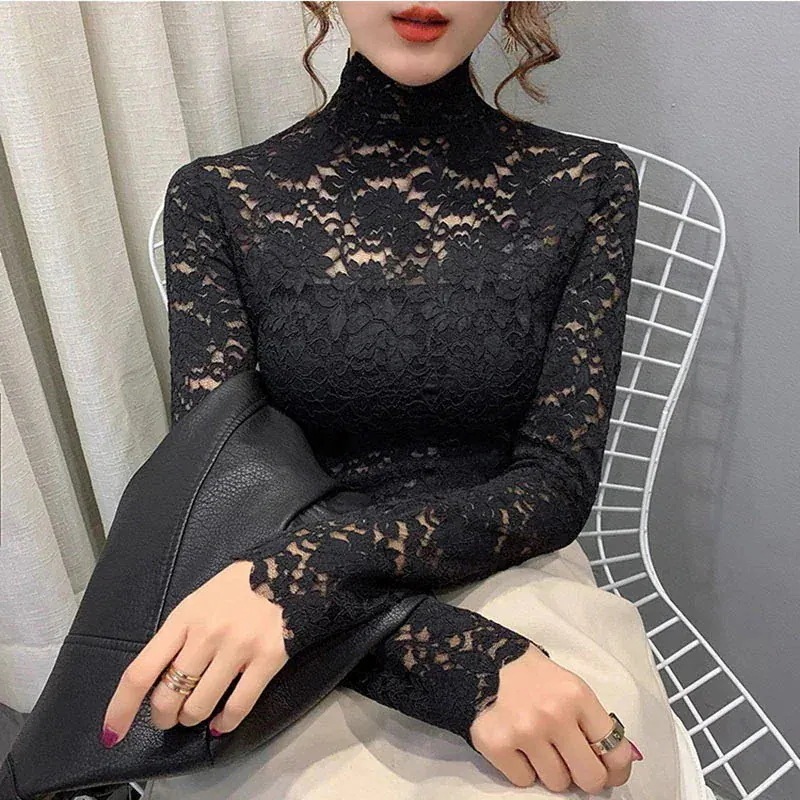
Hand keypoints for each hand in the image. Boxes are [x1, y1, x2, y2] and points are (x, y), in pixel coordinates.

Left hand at [100, 561, 287, 747]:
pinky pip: (237, 707)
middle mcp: (207, 634)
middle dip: (163, 716)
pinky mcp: (267, 660)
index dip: (121, 707)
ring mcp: (238, 648)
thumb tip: (157, 679)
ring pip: (198, 706)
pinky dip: (224, 723)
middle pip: (167, 696)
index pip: (141, 671)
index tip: (112, 732)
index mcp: (185, 617)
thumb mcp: (199, 601)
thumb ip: (178, 636)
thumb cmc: (239, 588)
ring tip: (195, 713)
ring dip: (191, 718)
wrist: (291, 571)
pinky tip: (221, 722)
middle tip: (169, 715)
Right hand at [469, 645, 641, 792]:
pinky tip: (515, 745)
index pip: (616, 751)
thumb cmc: (529, 673)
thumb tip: (619, 759)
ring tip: (537, 746)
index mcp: (577, 696)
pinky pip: (523, 781)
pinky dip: (521, 768)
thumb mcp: (567, 684)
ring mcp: (525, 732)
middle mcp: (555, 715)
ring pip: (556, 782)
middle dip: (584, 777)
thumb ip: (590, 718)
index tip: (610, 772)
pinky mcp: (497, 745)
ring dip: (549, 770)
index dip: (616, 769)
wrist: (476, 658)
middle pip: (590, 777)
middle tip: (572, 766)